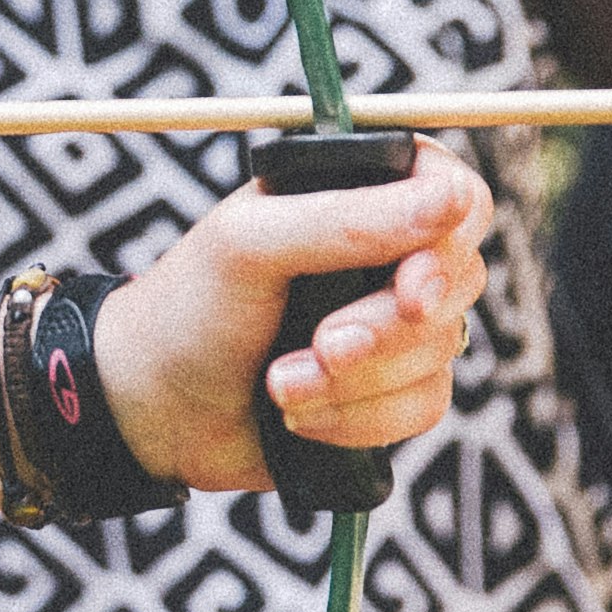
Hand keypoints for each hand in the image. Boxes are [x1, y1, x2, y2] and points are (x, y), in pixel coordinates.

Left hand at [91, 138, 495, 489]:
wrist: (153, 410)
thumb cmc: (189, 308)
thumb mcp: (252, 245)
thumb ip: (349, 219)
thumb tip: (453, 198)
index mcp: (354, 193)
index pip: (454, 192)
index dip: (448, 240)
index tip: (410, 288)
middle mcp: (385, 253)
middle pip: (458, 277)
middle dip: (386, 327)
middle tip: (323, 346)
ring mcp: (390, 323)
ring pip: (440, 350)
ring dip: (356, 382)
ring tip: (278, 384)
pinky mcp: (389, 389)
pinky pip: (425, 405)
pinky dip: (360, 419)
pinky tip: (300, 416)